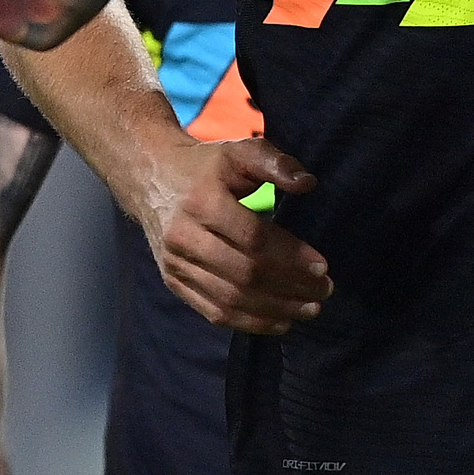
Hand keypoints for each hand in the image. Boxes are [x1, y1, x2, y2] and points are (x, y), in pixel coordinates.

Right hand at [138, 135, 330, 332]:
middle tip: (323, 291)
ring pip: (230, 299)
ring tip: (308, 310)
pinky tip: (279, 323)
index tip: (322, 266)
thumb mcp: (238, 151)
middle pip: (244, 273)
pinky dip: (249, 323)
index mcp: (202, 202)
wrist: (149, 177)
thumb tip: (307, 184)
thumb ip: (274, 162)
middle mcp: (184, 237)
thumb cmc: (204, 166)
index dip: (290, 256)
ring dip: (274, 310)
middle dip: (289, 287)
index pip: (253, 238)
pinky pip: (213, 312)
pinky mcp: (172, 281)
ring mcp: (175, 264)